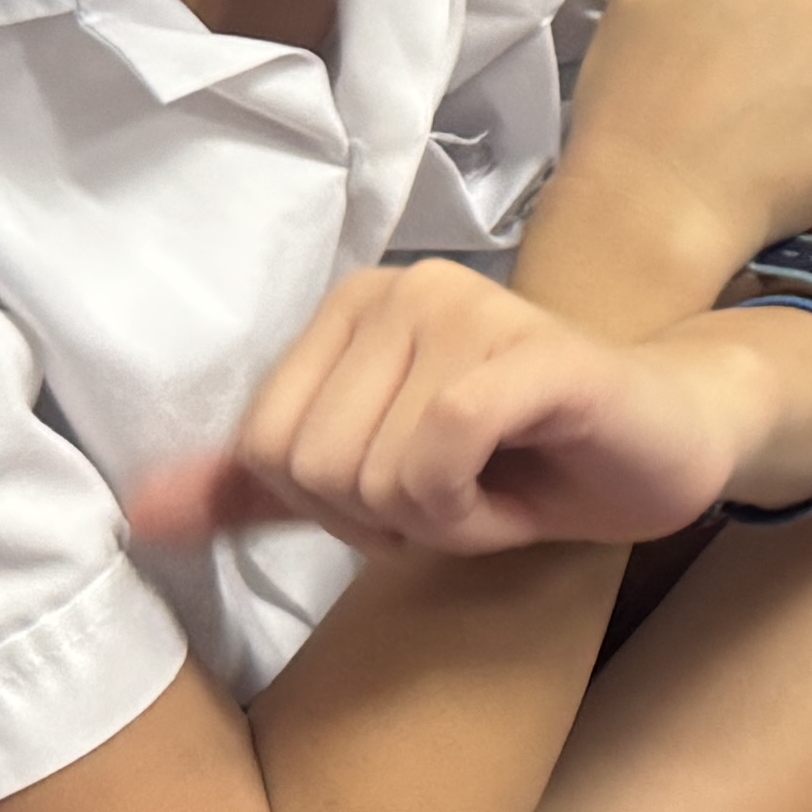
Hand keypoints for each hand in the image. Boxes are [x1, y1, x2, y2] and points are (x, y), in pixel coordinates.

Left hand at [124, 262, 751, 555]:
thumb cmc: (529, 463)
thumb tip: (139, 515)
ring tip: (500, 488)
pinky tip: (523, 489)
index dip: (336, 511)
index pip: (264, 451)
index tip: (417, 494)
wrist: (671, 446)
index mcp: (350, 310)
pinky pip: (440, 453)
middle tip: (463, 496)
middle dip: (386, 521)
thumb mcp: (377, 487)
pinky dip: (471, 510)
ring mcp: (467, 309)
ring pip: (372, 472)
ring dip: (439, 522)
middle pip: (311, 466)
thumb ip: (263, 493)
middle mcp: (402, 289)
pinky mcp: (529, 353)